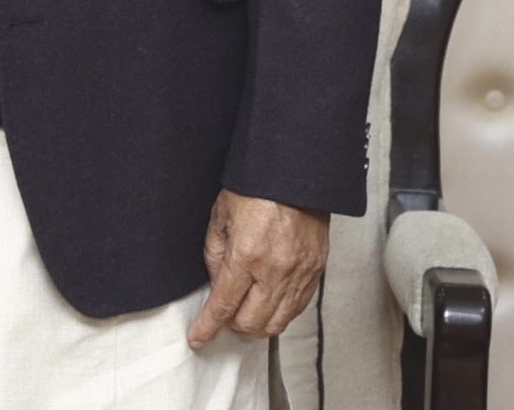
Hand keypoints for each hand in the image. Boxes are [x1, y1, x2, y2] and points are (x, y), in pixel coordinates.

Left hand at [189, 190, 329, 347]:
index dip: (208, 326)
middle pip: (251, 322)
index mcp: (246, 255)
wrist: (296, 175)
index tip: (198, 337)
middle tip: (223, 318)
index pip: (223, 305)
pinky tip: (269, 305)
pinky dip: (280, 314)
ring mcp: (298, 274)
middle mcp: (275, 270)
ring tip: (245, 315)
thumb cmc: (258, 188)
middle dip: (232, 326)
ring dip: (257, 326)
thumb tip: (216, 285)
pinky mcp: (315, 273)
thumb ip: (215, 254)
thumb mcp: (221, 215)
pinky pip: (297, 309)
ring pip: (277, 323)